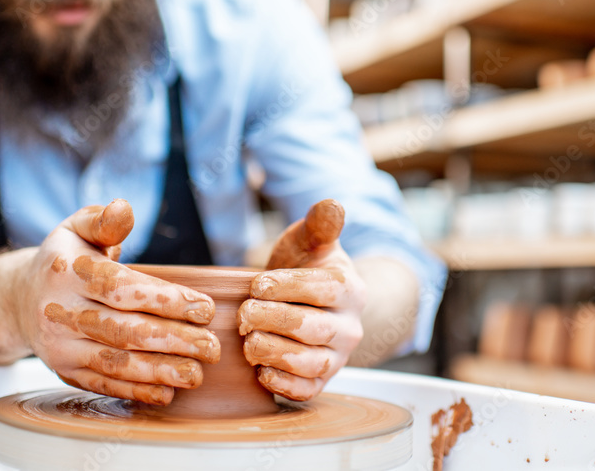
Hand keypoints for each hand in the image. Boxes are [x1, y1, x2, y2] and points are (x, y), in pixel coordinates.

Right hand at [13, 199, 220, 404]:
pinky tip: (166, 392)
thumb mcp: (77, 228)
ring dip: (158, 371)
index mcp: (67, 272)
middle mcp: (60, 312)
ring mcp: (59, 346)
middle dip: (172, 340)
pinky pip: (102, 383)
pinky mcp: (63, 371)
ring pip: (113, 362)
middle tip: (211, 346)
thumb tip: (124, 207)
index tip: (205, 308)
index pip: (121, 288)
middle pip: (122, 330)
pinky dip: (135, 391)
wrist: (18, 300)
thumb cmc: (65, 259)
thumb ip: (104, 220)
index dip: (165, 299)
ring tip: (196, 374)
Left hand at [237, 199, 365, 400]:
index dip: (285, 287)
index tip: (255, 285)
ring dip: (271, 352)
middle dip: (271, 320)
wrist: (310, 303)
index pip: (321, 288)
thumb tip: (332, 205)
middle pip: (311, 327)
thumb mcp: (310, 241)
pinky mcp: (323, 381)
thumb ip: (319, 225)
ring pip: (309, 362)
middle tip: (243, 314)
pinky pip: (306, 390)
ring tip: (247, 340)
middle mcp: (351, 326)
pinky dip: (281, 382)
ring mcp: (339, 357)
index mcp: (351, 288)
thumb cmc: (305, 267)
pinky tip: (259, 369)